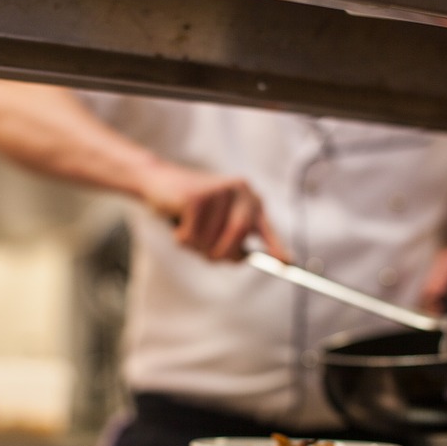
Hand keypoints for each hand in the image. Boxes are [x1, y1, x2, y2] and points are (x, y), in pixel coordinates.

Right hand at [137, 161, 289, 261]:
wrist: (159, 181)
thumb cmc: (191, 209)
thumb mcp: (215, 224)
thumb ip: (230, 240)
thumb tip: (242, 258)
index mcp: (249, 198)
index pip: (265, 227)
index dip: (277, 246)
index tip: (287, 264)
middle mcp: (239, 191)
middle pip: (238, 235)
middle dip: (222, 253)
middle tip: (208, 257)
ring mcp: (218, 191)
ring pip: (211, 240)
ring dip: (196, 246)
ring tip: (188, 230)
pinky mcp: (195, 197)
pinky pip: (191, 236)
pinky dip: (182, 238)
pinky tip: (178, 222)